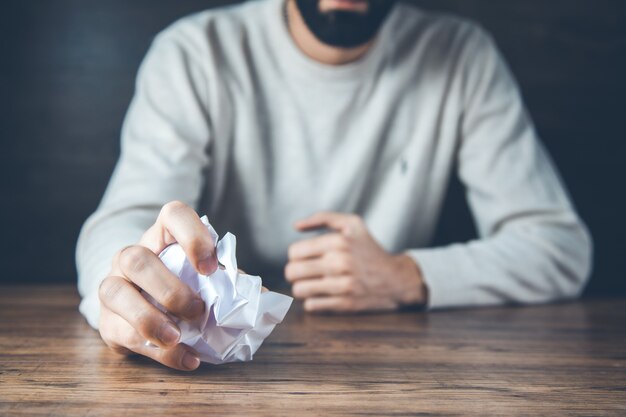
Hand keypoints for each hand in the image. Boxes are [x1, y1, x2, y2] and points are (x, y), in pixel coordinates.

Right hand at [98, 201, 217, 370]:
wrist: (141, 306)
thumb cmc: (181, 284)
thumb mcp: (204, 277)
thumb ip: (227, 281)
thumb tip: (260, 296)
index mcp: (162, 236)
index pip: (173, 215)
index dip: (192, 236)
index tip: (211, 267)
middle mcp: (130, 255)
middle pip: (137, 258)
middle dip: (169, 288)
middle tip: (198, 310)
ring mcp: (113, 286)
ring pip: (114, 292)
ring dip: (149, 319)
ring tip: (177, 337)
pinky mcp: (107, 321)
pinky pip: (125, 334)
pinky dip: (159, 352)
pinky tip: (186, 358)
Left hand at [285, 212, 427, 312]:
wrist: (396, 279)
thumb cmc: (369, 250)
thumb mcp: (352, 224)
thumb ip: (323, 218)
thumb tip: (296, 226)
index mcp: (338, 241)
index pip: (294, 252)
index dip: (296, 255)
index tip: (305, 257)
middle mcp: (340, 263)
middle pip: (292, 272)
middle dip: (294, 272)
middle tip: (304, 272)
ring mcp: (342, 286)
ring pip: (299, 290)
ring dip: (302, 287)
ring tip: (312, 283)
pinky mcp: (345, 305)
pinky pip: (312, 306)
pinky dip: (313, 301)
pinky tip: (323, 294)